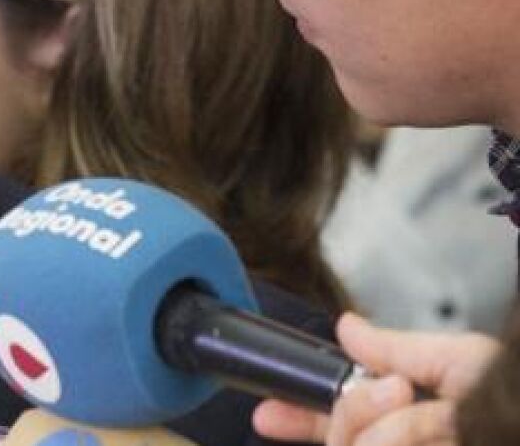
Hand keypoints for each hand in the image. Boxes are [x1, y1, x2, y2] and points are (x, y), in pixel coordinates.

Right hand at [253, 312, 498, 444]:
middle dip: (350, 410)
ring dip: (377, 428)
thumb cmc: (514, 395)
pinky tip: (412, 434)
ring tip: (419, 415)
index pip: (341, 420)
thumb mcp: (463, 361)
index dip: (301, 416)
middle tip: (392, 394)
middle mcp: (403, 441)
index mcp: (412, 418)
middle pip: (339, 436)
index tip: (268, 414)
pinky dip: (393, 439)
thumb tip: (348, 329)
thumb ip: (399, 348)